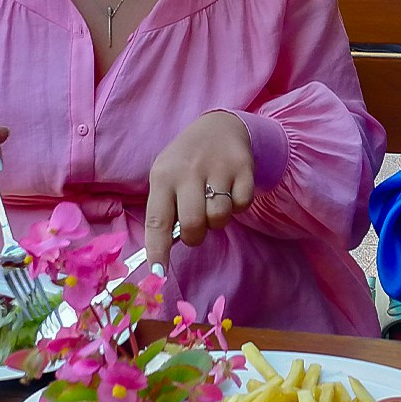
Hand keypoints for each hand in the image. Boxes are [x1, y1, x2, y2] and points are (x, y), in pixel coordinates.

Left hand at [144, 111, 255, 269]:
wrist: (218, 127)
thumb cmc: (185, 162)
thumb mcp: (166, 177)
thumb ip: (164, 210)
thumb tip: (164, 252)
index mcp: (163, 176)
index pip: (157, 221)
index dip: (157, 251)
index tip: (158, 274)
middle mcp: (188, 171)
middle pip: (193, 225)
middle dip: (195, 236)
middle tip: (197, 227)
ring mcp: (218, 168)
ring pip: (219, 218)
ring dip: (217, 220)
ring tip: (213, 203)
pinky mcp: (243, 168)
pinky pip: (242, 205)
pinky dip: (238, 205)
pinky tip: (230, 191)